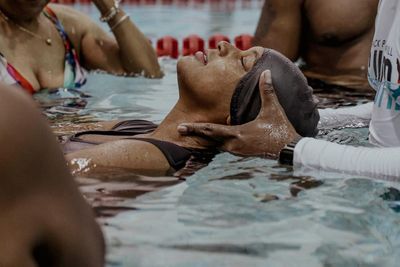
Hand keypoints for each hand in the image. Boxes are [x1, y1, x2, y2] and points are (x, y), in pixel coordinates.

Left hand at [177, 70, 300, 157]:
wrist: (288, 151)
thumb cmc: (280, 130)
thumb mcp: (273, 109)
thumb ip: (266, 90)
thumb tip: (265, 72)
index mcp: (237, 134)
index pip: (211, 131)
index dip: (195, 128)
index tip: (180, 126)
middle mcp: (233, 145)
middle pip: (209, 139)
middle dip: (194, 133)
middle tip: (179, 129)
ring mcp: (237, 151)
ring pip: (216, 144)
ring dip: (205, 137)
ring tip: (194, 130)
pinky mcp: (242, 153)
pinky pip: (224, 147)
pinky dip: (216, 141)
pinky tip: (213, 136)